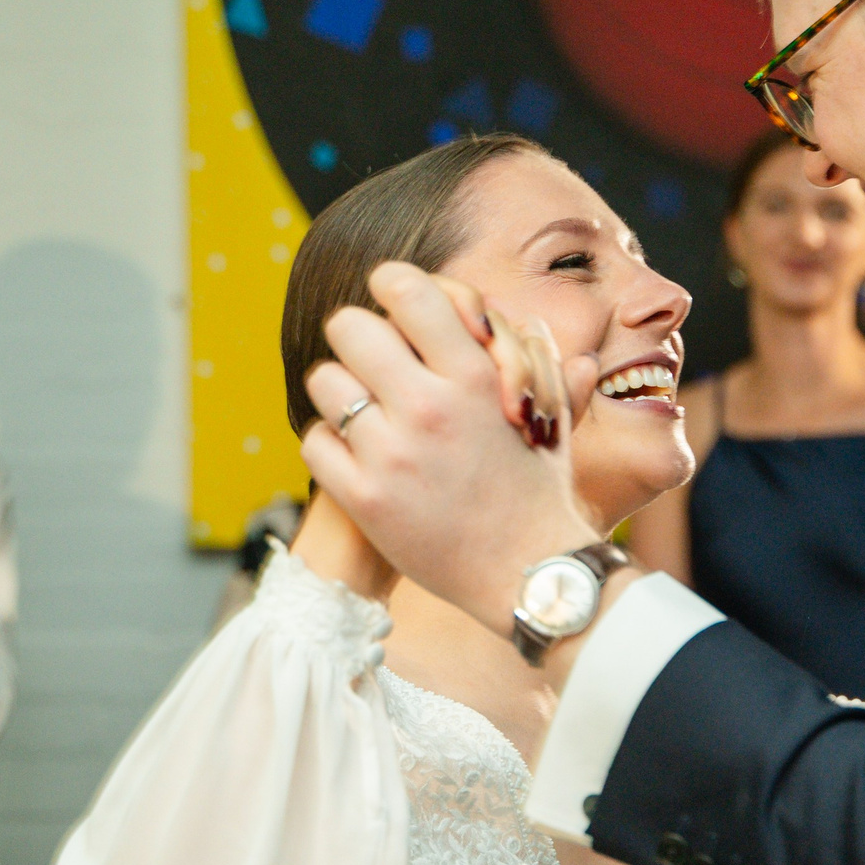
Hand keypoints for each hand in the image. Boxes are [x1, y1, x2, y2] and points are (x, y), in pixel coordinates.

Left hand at [301, 263, 602, 635]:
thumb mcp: (549, 415)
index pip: (405, 290)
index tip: (395, 306)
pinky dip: (331, 445)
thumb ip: (534, 357)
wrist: (529, 574)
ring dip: (342, 393)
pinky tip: (358, 457)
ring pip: (325, 381)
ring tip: (366, 414)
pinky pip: (315, 440)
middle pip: (349, 326)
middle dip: (360, 340)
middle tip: (375, 364)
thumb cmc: (539, 491)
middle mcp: (430, 408)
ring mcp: (392, 454)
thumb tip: (513, 315)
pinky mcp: (365, 499)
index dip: (392, 289)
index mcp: (476, 377)